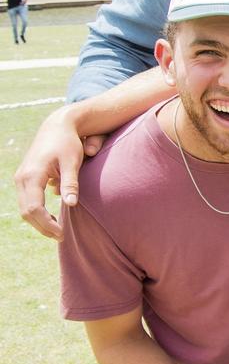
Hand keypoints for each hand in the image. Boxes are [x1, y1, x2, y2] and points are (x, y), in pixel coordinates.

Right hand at [14, 107, 97, 239]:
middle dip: (42, 226)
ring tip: (58, 231)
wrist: (57, 126)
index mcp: (32, 175)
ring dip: (39, 221)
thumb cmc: (68, 143)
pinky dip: (37, 212)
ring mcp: (21, 178)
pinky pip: (27, 201)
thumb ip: (71, 183)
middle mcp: (21, 178)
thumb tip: (72, 204)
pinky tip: (53, 219)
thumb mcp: (72, 162)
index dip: (47, 224)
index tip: (62, 234)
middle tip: (61, 236)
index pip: (34, 208)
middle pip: (26, 212)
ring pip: (24, 208)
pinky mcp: (25, 178)